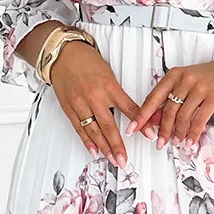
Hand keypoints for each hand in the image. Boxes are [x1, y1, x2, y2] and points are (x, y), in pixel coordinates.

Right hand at [46, 38, 140, 166]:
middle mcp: (95, 96)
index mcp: (109, 86)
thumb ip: (120, 95)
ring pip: (94, 130)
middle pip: (109, 126)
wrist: (63, 54)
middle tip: (124, 159)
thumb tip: (134, 112)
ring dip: (104, 147)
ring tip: (112, 159)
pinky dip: (87, 141)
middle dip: (118, 145)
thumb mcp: (109, 75)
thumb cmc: (87, 62)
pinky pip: (80, 128)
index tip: (149, 134)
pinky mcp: (69, 108)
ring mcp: (80, 104)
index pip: (129, 108)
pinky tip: (94, 151)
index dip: (141, 123)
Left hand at [127, 48, 213, 150]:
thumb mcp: (188, 82)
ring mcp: (199, 88)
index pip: (153, 98)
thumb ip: (173, 98)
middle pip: (167, 111)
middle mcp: (184, 80)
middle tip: (160, 142)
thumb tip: (158, 120)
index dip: (142, 116)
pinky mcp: (213, 97)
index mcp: (174, 75)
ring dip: (178, 134)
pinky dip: (193, 134)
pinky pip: (199, 120)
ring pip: (182, 117)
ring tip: (177, 142)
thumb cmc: (211, 77)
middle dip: (163, 131)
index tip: (132, 128)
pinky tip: (190, 141)